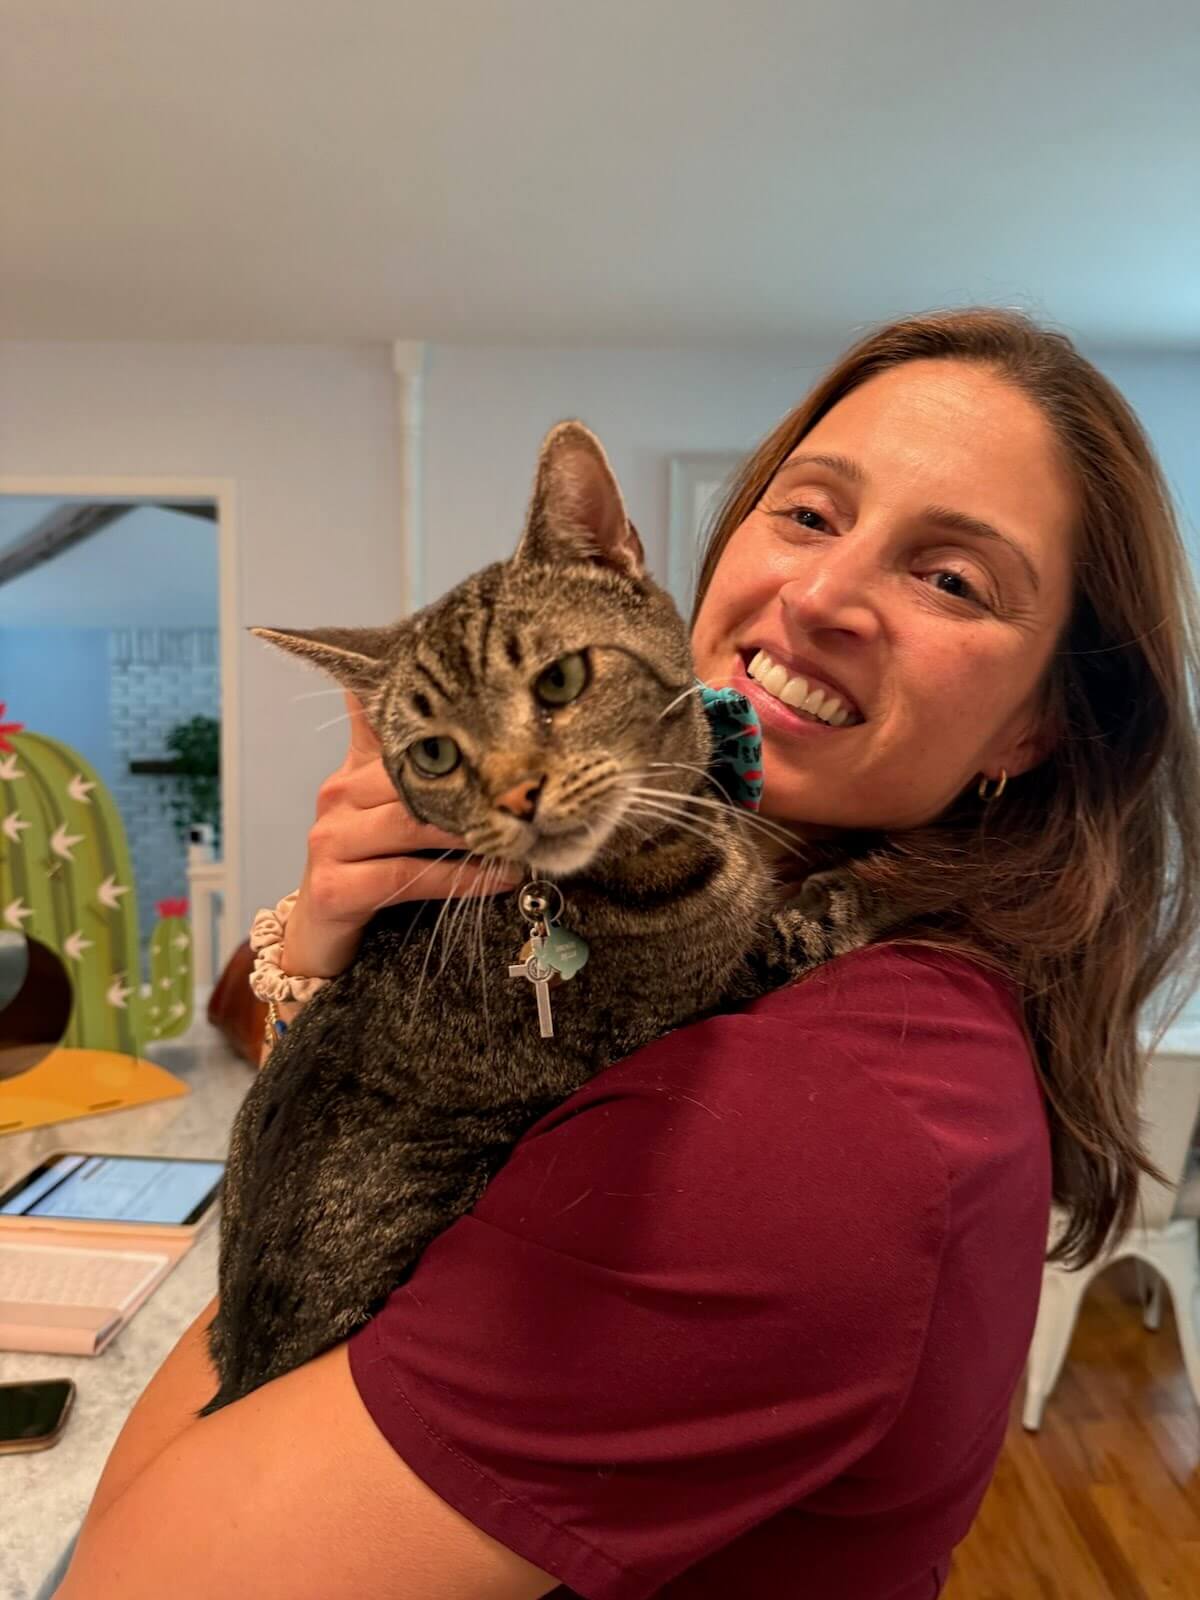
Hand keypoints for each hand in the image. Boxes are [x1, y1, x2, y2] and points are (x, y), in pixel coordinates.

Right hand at [281, 691, 517, 980]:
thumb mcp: (386, 808)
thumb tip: (429, 697)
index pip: (395, 736)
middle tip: (521, 797)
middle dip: (469, 792)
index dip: (441, 729)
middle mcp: (336, 797)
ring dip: (470, 836)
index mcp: (352, 771)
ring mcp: (329, 842)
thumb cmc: (367, 862)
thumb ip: (407, 766)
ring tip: (516, 840)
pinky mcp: (333, 888)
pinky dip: (457, 879)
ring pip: (410, 827)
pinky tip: (496, 880)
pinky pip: (405, 877)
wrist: (320, 927)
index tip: (494, 724)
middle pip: (410, 783)